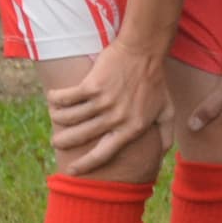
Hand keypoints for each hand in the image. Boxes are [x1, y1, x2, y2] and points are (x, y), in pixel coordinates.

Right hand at [47, 43, 170, 175]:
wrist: (145, 51)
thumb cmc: (155, 81)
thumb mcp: (167, 110)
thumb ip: (166, 134)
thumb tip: (162, 156)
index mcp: (132, 128)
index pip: (103, 154)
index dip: (84, 165)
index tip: (70, 171)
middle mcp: (117, 118)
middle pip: (78, 138)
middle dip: (62, 142)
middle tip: (57, 142)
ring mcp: (104, 102)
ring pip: (67, 118)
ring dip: (57, 118)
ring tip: (55, 116)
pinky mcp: (92, 86)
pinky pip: (64, 98)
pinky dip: (55, 98)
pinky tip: (54, 96)